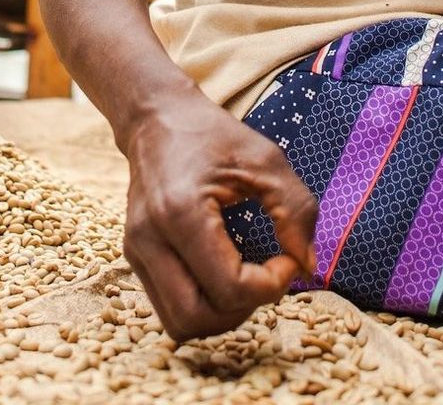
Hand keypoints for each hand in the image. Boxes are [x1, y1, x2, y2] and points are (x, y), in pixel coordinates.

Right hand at [118, 89, 317, 340]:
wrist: (157, 118)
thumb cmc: (213, 136)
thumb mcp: (266, 160)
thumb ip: (296, 211)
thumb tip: (307, 267)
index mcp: (180, 212)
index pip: (230, 287)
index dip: (272, 284)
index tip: (287, 257)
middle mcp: (149, 238)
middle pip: (197, 318)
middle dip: (244, 309)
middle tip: (267, 276)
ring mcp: (136, 252)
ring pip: (179, 324)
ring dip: (222, 315)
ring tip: (247, 281)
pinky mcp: (135, 258)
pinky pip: (170, 308)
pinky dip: (204, 306)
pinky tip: (225, 276)